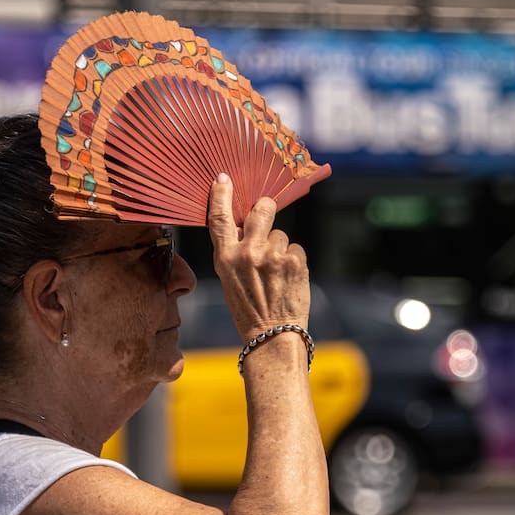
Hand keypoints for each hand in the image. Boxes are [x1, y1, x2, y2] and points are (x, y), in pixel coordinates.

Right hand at [207, 173, 309, 340]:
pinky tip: (288, 279)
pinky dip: (294, 261)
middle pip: (261, 209)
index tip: (223, 179)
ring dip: (281, 248)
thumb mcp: (229, 279)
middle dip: (266, 207)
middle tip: (267, 211)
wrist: (271, 335)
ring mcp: (273, 255)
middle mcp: (248, 253)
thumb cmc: (248, 308)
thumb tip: (244, 224)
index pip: (219, 218)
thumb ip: (234, 251)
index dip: (221, 195)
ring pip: (281, 234)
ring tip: (276, 274)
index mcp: (225, 258)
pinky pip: (295, 248)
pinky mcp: (294, 261)